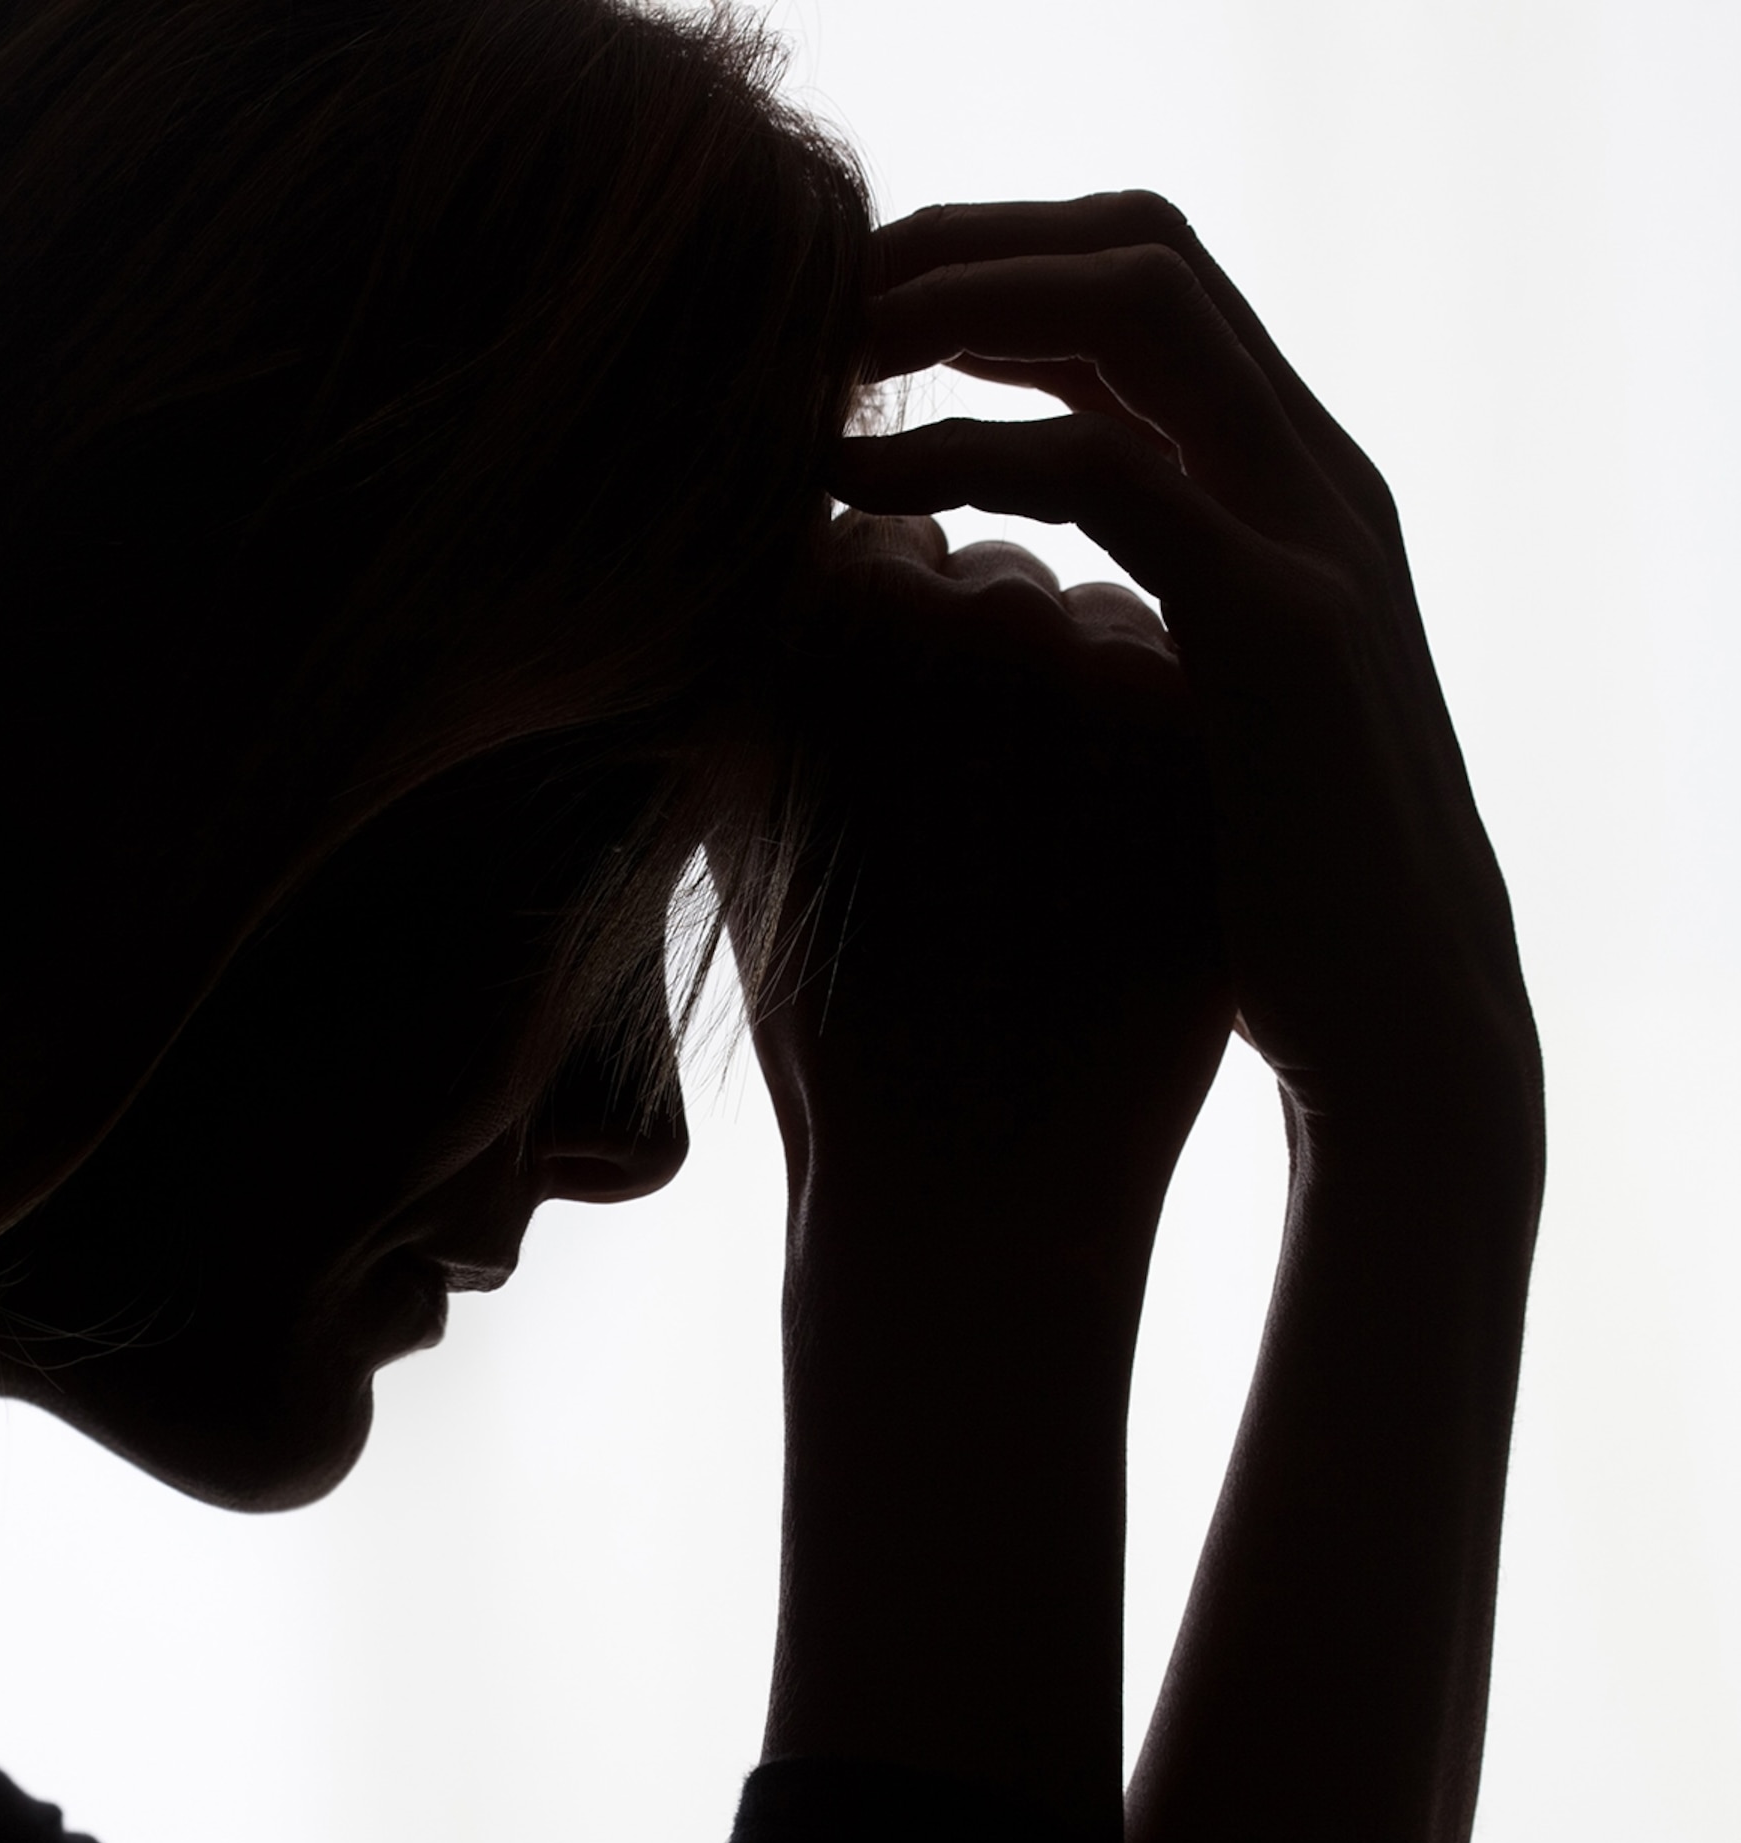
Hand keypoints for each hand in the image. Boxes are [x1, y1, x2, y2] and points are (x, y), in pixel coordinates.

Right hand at [736, 505, 1233, 1230]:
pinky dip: (1156, 765)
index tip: (862, 797)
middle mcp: (989, 619)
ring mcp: (1115, 677)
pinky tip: (1110, 875)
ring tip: (1033, 868)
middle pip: (997, 585)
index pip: (873, 560)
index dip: (864, 681)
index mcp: (848, 625)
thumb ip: (787, 645)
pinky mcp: (1216, 748)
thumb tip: (849, 531)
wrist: (980, 1180)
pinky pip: (1186, 699)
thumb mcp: (756, 814)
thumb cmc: (842, 1016)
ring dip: (1082, 717)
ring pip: (1108, 629)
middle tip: (949, 837)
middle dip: (978, 684)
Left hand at [836, 195, 1541, 1145]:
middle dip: (967, 247)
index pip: (1138, 306)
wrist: (1400, 1044)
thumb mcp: (1180, 752)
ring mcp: (1311, 535)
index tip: (849, 320)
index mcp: (1292, 496)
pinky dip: (971, 445)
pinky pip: (1112, 471)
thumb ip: (1109, 656)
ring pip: (1134, 311)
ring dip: (963, 297)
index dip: (995, 275)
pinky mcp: (1281, 625)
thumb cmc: (1261, 927)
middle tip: (818, 292)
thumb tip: (946, 609)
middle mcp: (1314, 478)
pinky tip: (856, 475)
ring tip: (821, 352)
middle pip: (1138, 253)